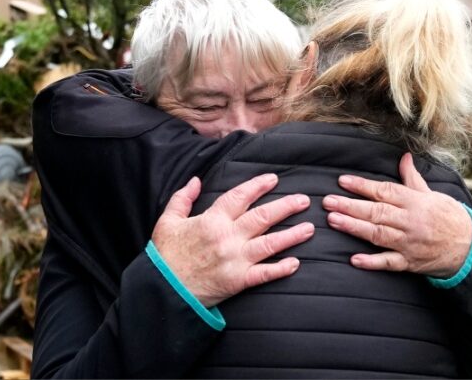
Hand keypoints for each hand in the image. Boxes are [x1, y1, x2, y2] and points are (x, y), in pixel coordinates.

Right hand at [151, 173, 313, 307]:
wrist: (161, 292)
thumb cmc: (164, 257)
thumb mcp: (166, 222)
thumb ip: (182, 199)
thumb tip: (196, 180)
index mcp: (211, 221)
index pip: (240, 197)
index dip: (258, 186)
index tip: (273, 179)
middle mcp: (227, 238)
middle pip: (262, 217)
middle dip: (286, 206)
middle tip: (304, 200)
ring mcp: (234, 260)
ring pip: (270, 244)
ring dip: (292, 235)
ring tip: (309, 228)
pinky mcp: (237, 281)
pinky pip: (264, 274)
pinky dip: (281, 269)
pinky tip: (296, 263)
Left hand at [323, 153, 471, 277]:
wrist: (469, 246)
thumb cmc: (449, 217)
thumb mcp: (432, 194)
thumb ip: (412, 179)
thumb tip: (404, 158)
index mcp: (415, 202)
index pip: (385, 191)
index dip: (362, 186)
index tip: (343, 181)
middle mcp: (410, 221)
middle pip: (377, 212)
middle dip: (351, 206)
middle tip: (328, 202)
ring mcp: (409, 243)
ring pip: (378, 234)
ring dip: (355, 228)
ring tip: (334, 221)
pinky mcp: (410, 262)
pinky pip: (389, 263)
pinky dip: (372, 262)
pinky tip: (355, 259)